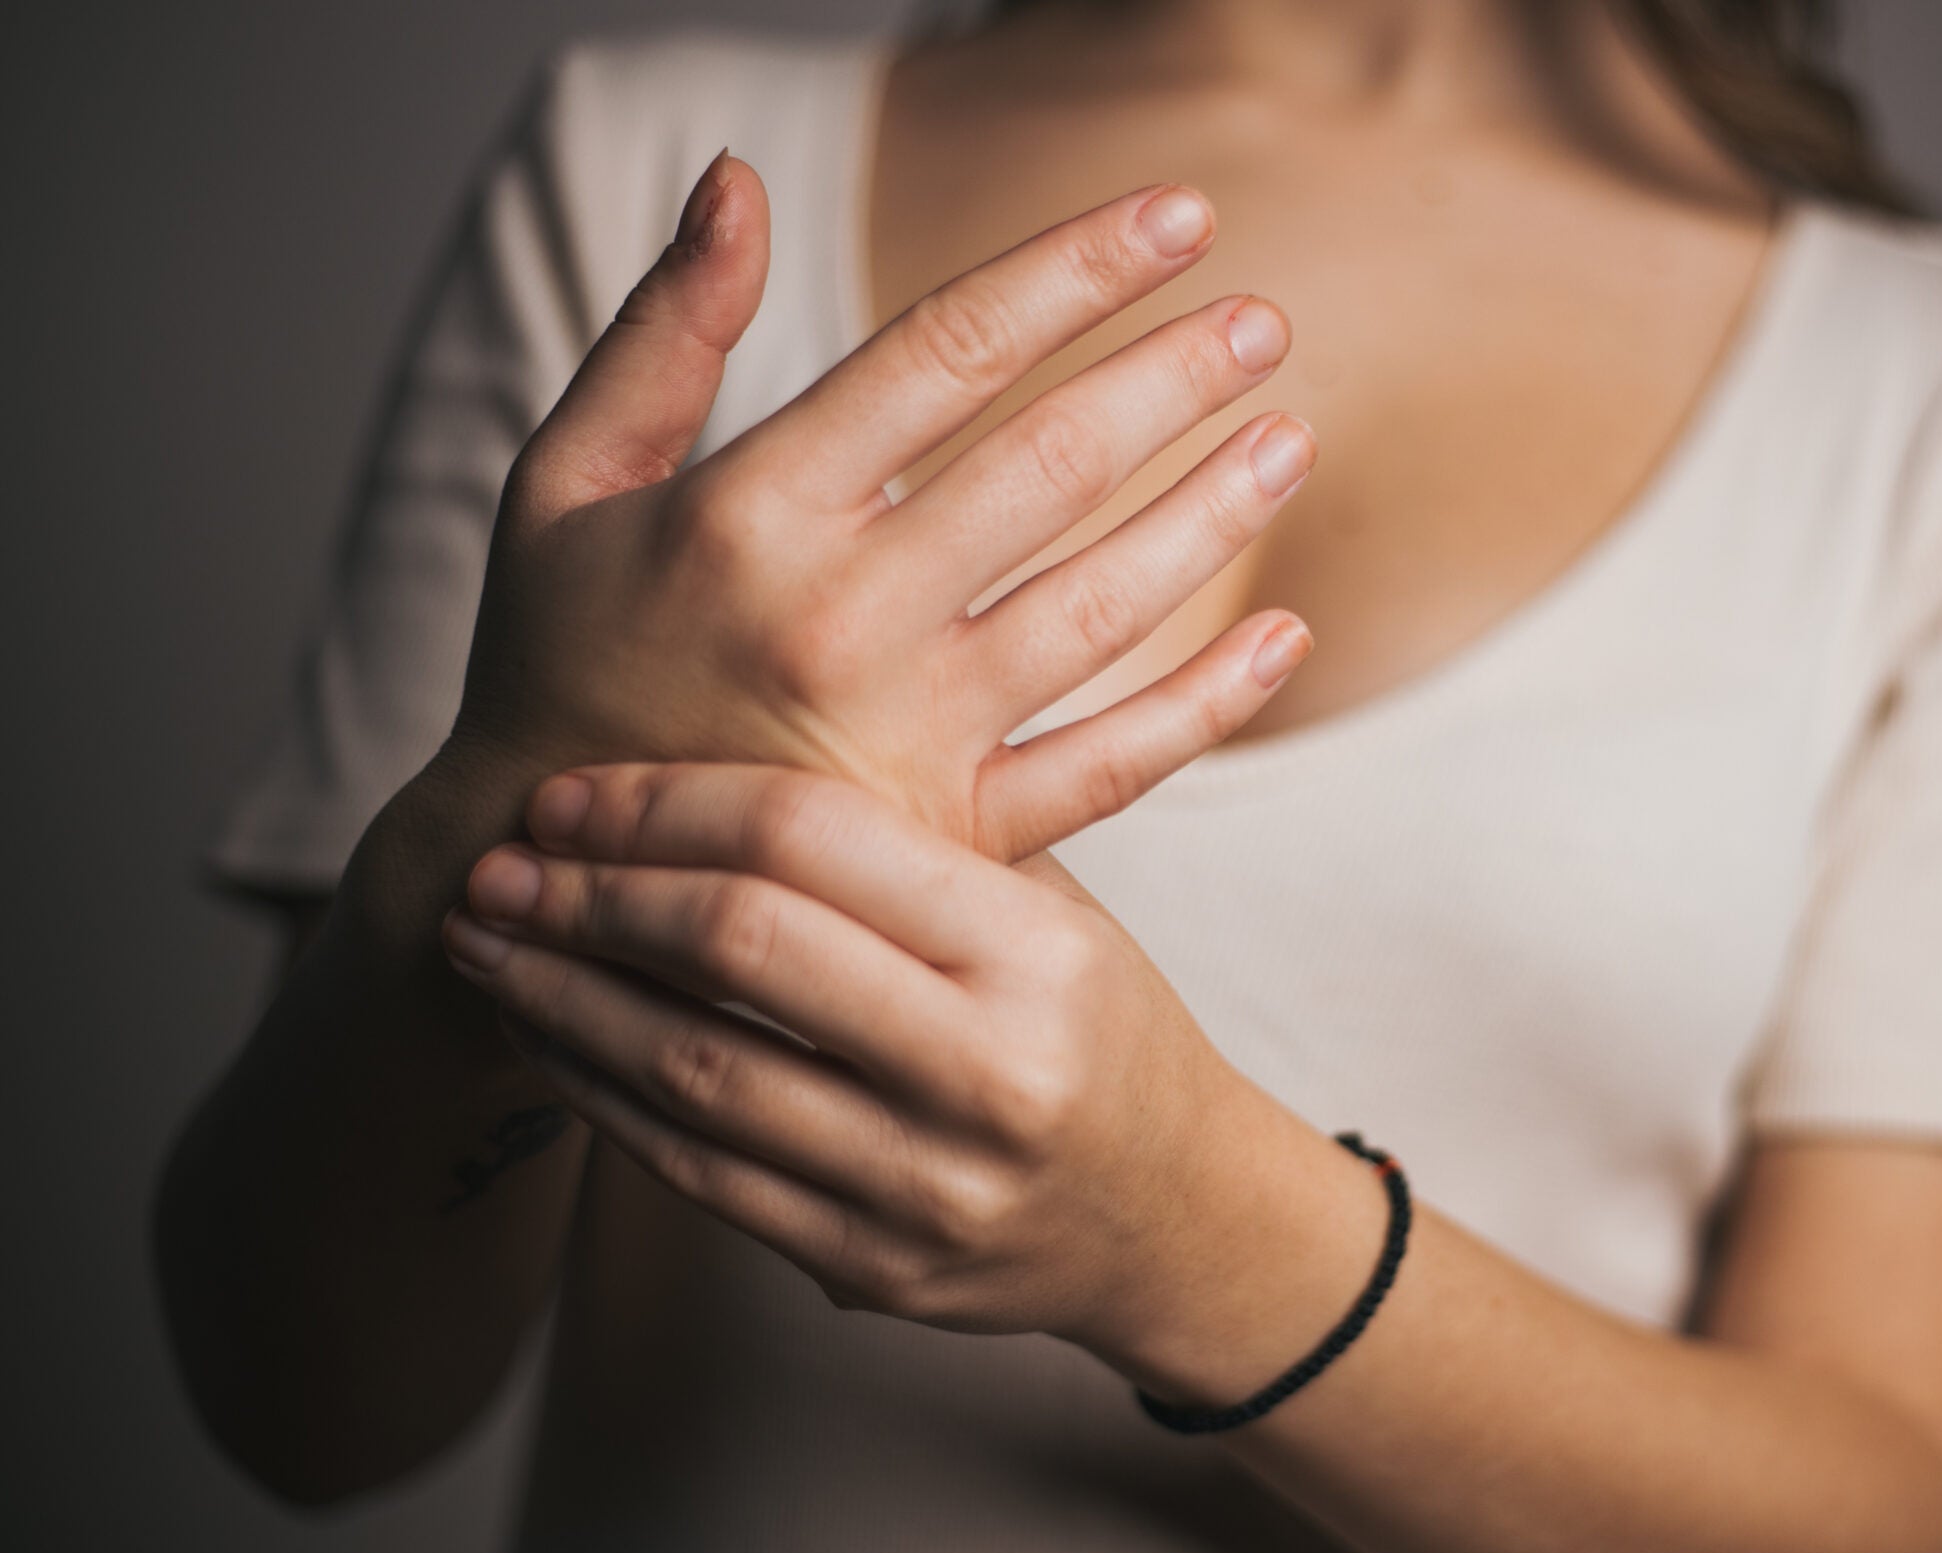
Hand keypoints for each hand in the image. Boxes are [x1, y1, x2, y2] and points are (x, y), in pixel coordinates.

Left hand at [433, 761, 1261, 1351]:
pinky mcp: (873, 1269)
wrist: (1176, 1218)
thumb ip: (908, 843)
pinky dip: (604, 1099)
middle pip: (739, 950)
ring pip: (696, 1075)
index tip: (571, 792)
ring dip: (563, 1001)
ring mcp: (929, 1187)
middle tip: (497, 864)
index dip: (665, 803)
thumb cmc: (1095, 1027)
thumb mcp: (1049, 910)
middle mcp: (990, 1074)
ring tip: (485, 947)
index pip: (812, 838)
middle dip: (592, 897)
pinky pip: (700, 1176)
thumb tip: (688, 751)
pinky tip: (550, 1042)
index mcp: (1036, 953)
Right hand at [435, 149, 1318, 864]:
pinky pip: (1105, 769)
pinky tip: (1283, 638)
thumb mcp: (560, 483)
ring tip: (1290, 441)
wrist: (548, 883)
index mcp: (747, 511)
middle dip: (1171, 378)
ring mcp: (903, 738)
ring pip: (1098, 609)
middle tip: (1263, 322)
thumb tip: (735, 179)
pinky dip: (1204, 707)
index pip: (945, 350)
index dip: (1076, 269)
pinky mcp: (947, 838)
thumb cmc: (561, 657)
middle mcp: (836, 619)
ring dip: (1210, 517)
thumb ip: (660, 334)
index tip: (1179, 214)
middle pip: (1046, 467)